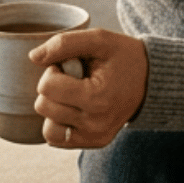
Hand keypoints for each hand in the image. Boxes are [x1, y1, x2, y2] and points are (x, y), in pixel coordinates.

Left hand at [31, 28, 148, 149]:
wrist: (150, 80)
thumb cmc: (123, 57)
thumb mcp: (99, 39)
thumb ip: (64, 43)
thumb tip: (33, 57)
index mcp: (97, 98)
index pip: (47, 87)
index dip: (54, 70)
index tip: (71, 66)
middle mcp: (96, 124)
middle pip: (44, 106)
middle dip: (53, 88)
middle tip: (75, 79)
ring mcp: (95, 137)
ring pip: (47, 129)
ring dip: (54, 109)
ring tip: (74, 95)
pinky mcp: (94, 143)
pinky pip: (57, 140)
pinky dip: (60, 122)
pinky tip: (75, 108)